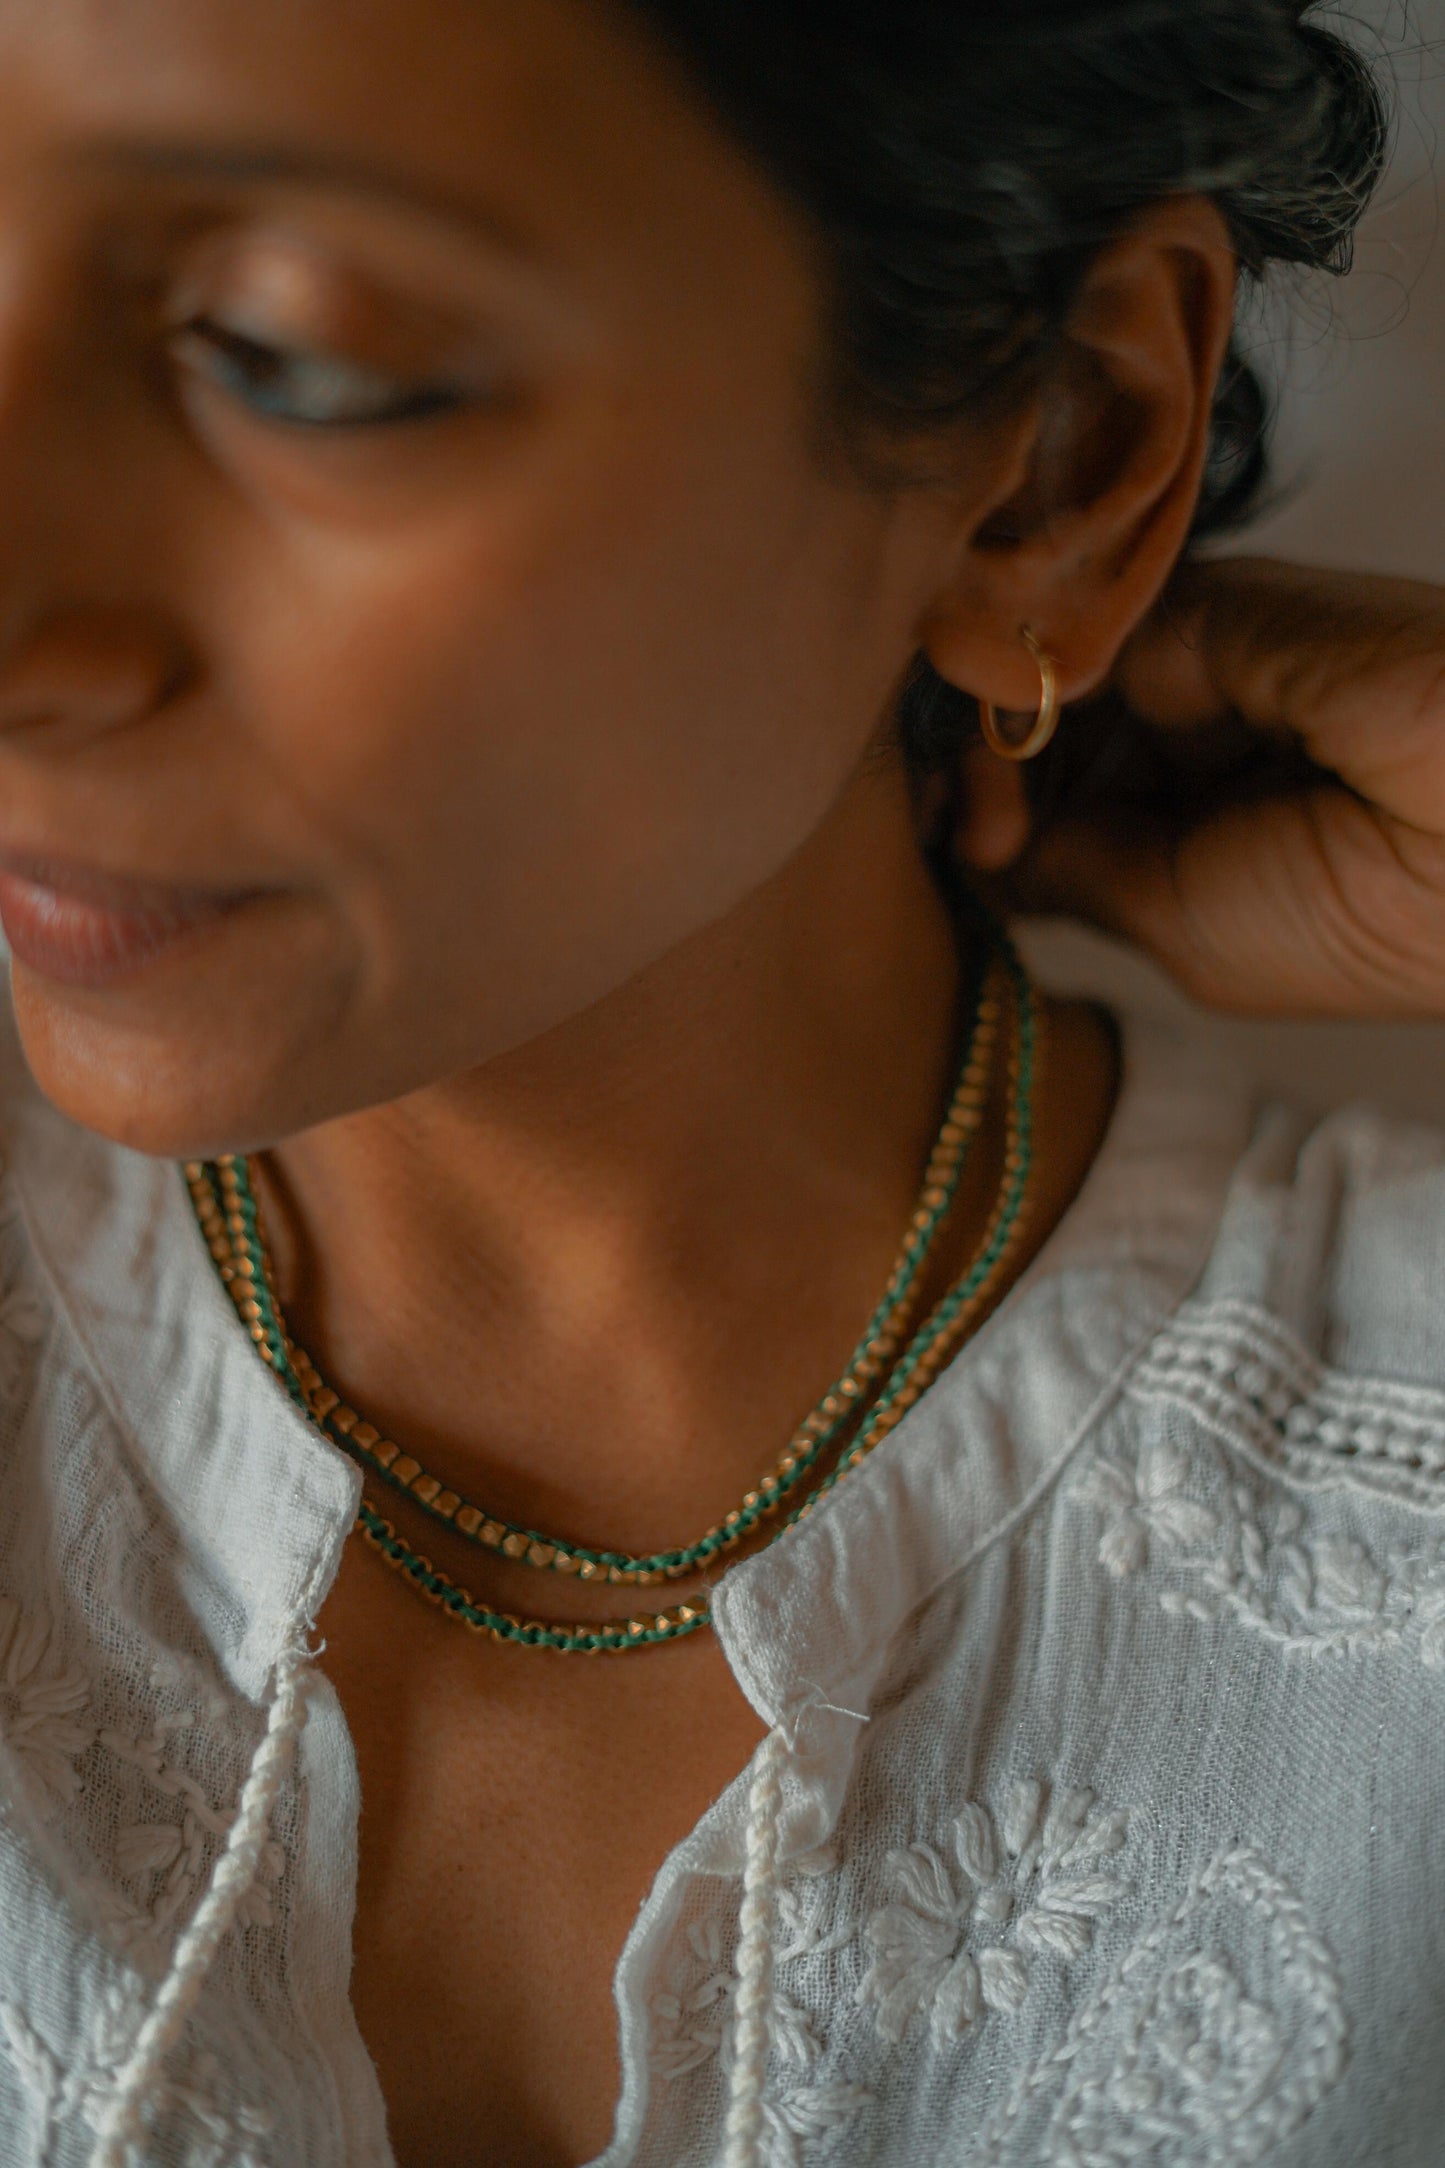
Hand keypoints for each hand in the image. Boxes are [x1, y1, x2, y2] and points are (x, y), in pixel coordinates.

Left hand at [957, 557, 1444, 1016]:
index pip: (1040, 806)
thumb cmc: (1349, 916)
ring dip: (982, 727)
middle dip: (963, 774)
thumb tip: (972, 851)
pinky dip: (1024, 669)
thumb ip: (1072, 870)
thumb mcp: (1177, 924)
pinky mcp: (1204, 601)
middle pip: (1025, 735)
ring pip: (1037, 675)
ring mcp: (1188, 666)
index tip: (935, 858)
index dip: (967, 823)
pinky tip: (1005, 723)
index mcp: (1182, 830)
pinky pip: (1078, 622)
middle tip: (943, 823)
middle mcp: (1176, 741)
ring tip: (974, 790)